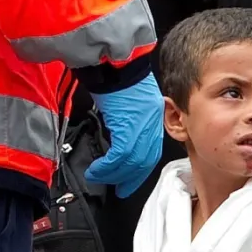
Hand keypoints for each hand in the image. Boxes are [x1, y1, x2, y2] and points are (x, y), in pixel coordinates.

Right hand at [87, 73, 165, 197]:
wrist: (115, 62)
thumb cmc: (119, 74)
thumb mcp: (132, 100)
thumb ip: (132, 119)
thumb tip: (122, 133)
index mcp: (154, 118)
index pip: (150, 153)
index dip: (141, 170)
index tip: (132, 181)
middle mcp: (151, 125)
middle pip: (143, 162)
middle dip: (130, 178)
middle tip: (120, 189)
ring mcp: (141, 128)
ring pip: (130, 163)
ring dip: (113, 174)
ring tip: (99, 178)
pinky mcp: (127, 129)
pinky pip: (118, 157)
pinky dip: (106, 167)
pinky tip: (97, 170)